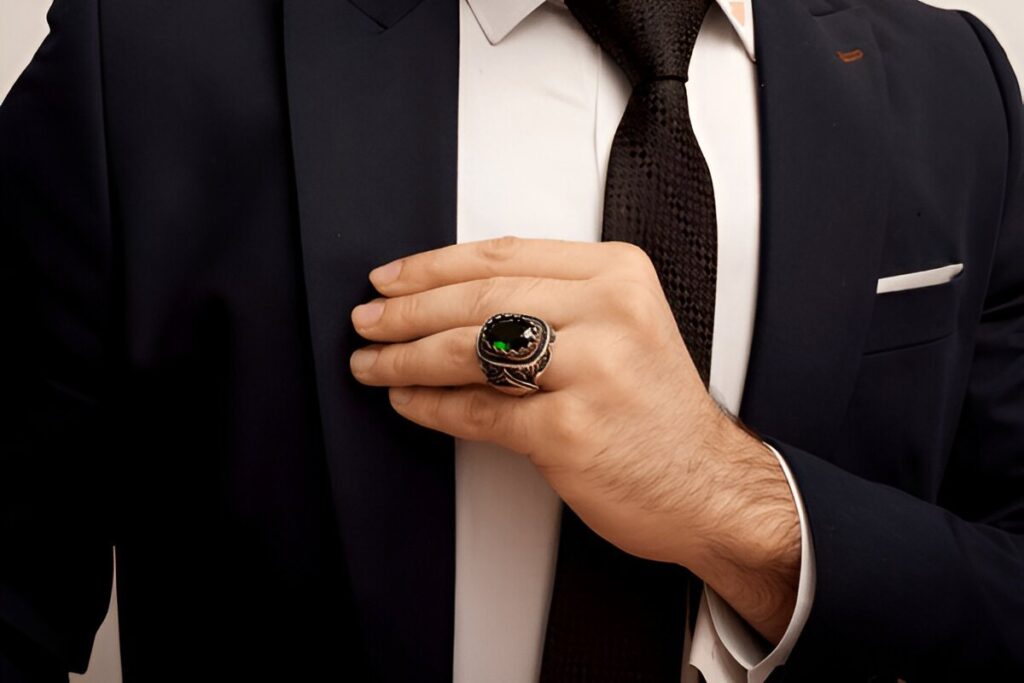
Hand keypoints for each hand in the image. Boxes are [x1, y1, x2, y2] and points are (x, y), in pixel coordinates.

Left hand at [349, 236, 798, 640]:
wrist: (708, 484)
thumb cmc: (658, 411)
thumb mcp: (624, 327)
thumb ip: (553, 301)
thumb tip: (449, 298)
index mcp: (617, 275)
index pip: (502, 255)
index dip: (433, 266)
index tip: (392, 278)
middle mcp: (608, 313)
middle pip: (479, 298)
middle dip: (407, 311)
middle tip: (368, 322)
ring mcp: (591, 371)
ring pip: (469, 350)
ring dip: (406, 358)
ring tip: (372, 363)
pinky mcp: (569, 429)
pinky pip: (477, 410)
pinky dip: (431, 406)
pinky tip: (406, 401)